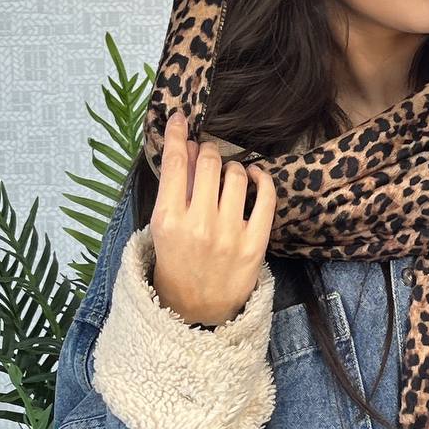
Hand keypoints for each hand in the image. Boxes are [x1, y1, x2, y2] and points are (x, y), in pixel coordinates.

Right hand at [150, 112, 275, 327]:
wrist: (196, 310)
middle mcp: (198, 224)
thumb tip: (187, 146)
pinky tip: (255, 176)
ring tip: (227, 175)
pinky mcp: (255, 244)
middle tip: (206, 155)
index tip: (180, 119)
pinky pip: (265, 197)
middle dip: (207, 151)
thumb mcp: (163, 226)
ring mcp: (228, 234)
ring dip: (232, 166)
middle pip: (208, 163)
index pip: (173, 164)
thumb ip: (175, 187)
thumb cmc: (176, 263)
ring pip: (236, 175)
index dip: (176, 135)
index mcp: (168, 219)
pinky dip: (262, 179)